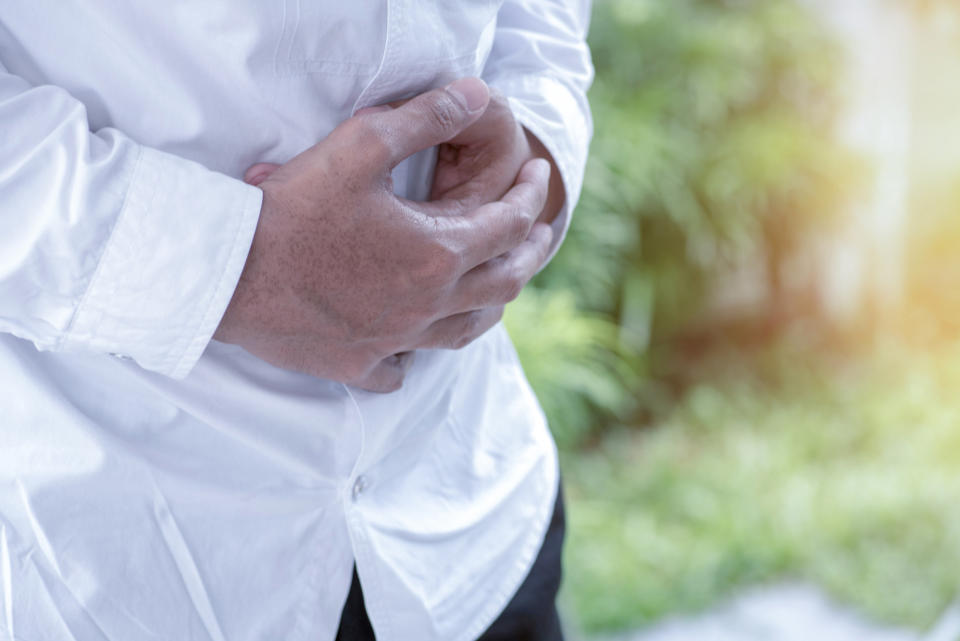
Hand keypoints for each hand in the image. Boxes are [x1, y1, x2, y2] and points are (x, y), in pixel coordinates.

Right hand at [215, 78, 554, 391]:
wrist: (227, 273)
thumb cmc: (292, 210)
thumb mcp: (360, 146)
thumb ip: (423, 117)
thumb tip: (474, 94)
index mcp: (437, 253)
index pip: (509, 224)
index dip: (531, 196)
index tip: (540, 177)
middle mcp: (427, 305)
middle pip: (505, 284)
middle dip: (531, 252)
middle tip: (540, 231)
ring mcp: (394, 341)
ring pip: (465, 332)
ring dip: (492, 304)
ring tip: (499, 285)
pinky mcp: (356, 364)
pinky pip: (400, 368)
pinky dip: (413, 355)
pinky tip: (410, 346)